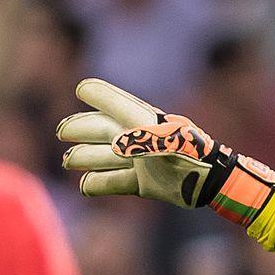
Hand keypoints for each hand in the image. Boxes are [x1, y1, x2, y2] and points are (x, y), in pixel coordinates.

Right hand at [57, 79, 274, 225]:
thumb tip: (97, 111)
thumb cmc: (185, 150)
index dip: (99, 96)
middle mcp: (142, 140)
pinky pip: (118, 184)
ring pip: (107, 158)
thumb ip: (127, 121)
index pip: (116, 104)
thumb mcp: (155, 133)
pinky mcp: (147, 185)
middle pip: (105, 132)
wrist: (211, 181)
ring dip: (87, 158)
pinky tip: (85, 185)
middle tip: (63, 132)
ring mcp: (143, 163)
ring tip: (69, 160)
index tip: (81, 89)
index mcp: (144, 121)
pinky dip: (100, 184)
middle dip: (83, 130)